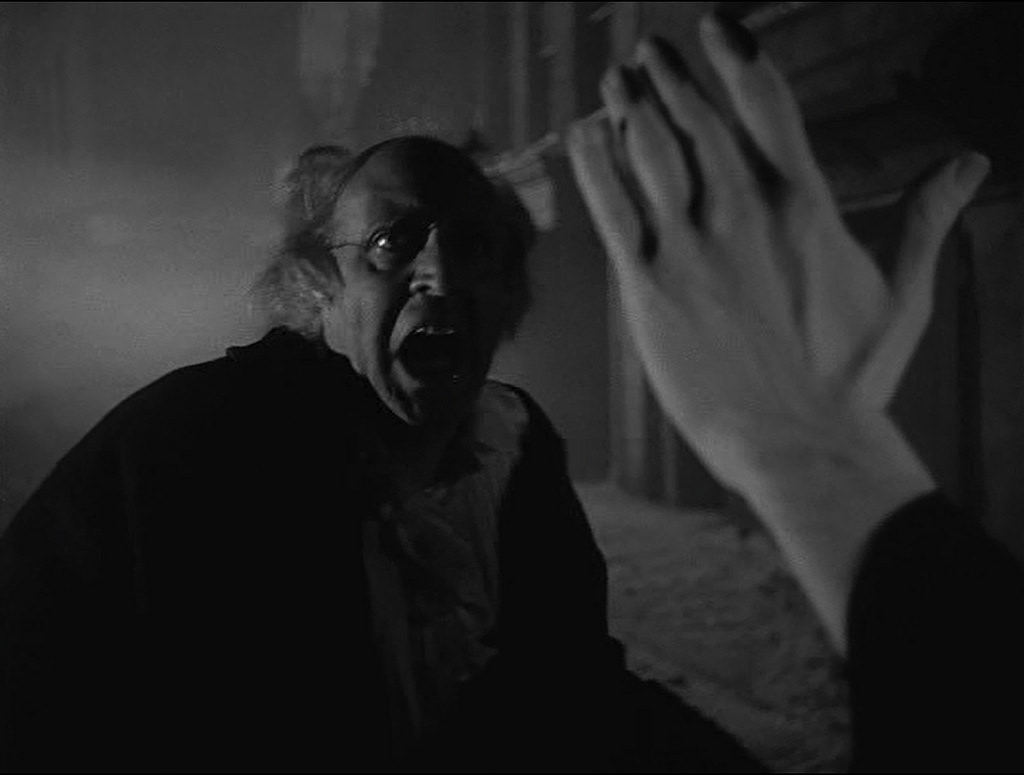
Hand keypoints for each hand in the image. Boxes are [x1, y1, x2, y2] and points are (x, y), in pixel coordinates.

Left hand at [567, 13, 988, 486]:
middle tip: (649, 50)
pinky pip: (610, 206)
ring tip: (616, 78)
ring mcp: (688, 243)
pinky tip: (583, 134)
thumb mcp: (903, 291)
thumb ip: (924, 218)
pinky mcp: (646, 283)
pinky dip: (594, 164)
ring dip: (630, 106)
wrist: (796, 438)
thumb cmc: (850, 375)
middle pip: (697, 118)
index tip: (715, 26)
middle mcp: (741, 208)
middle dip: (670, 77)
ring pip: (651, 151)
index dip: (736, 56)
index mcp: (803, 202)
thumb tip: (970, 165)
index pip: (766, 103)